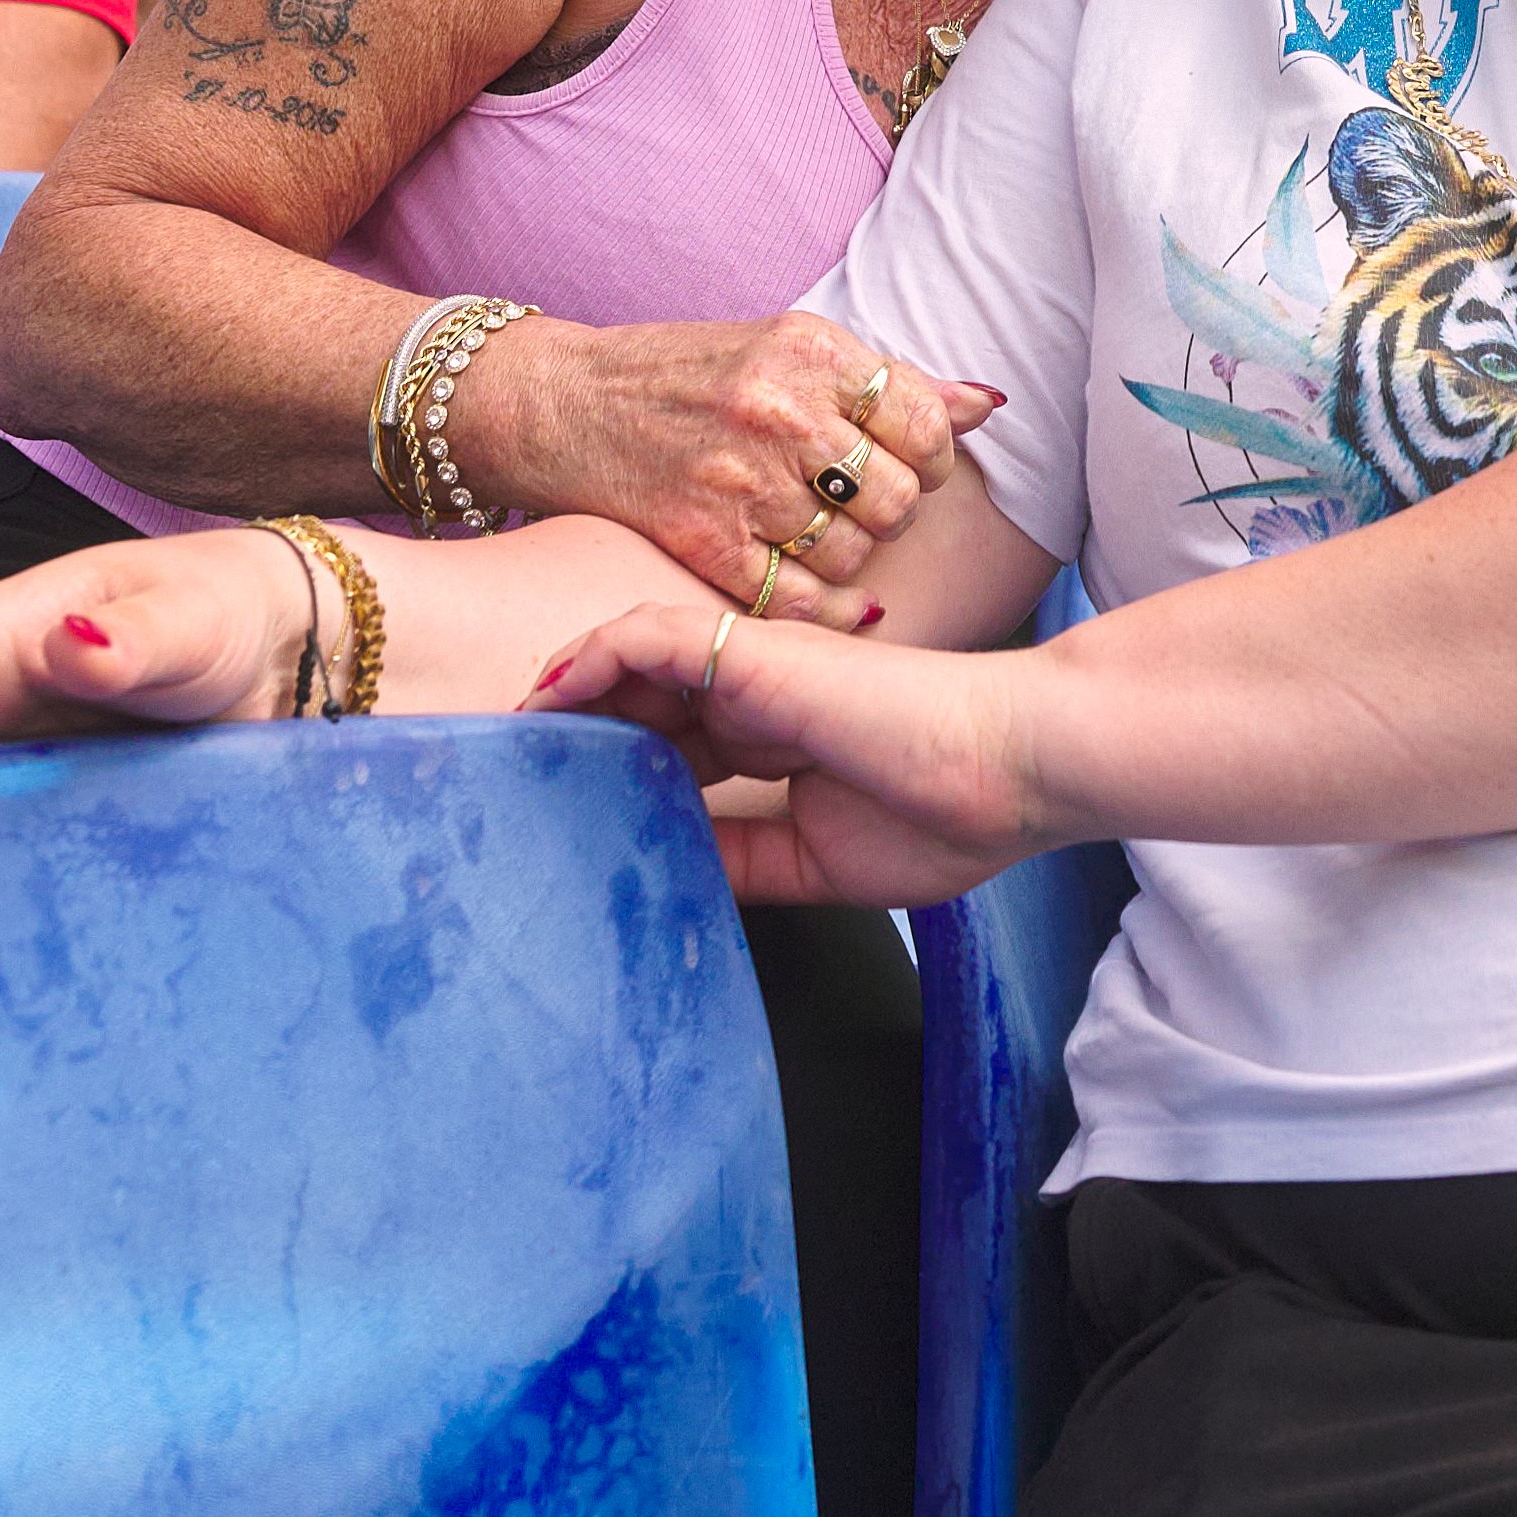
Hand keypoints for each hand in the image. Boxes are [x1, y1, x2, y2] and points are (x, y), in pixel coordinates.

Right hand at [451, 309, 986, 622]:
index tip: (904, 463)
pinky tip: (818, 597)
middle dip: (889, 511)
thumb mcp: (782, 348)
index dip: (930, 457)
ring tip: (815, 536)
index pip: (925, 419)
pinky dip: (822, 611)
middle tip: (858, 507)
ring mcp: (739, 476)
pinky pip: (798, 599)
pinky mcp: (701, 537)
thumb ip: (886, 381)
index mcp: (808, 348)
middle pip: (895, 496)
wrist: (557, 403)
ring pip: (851, 551)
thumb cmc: (679, 375)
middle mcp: (779, 408)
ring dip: (848, 557)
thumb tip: (988, 404)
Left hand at [532, 601, 1054, 904]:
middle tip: (501, 776)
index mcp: (777, 740)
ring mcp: (754, 667)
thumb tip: (667, 878)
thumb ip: (742, 858)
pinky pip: (648, 637)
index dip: (612, 769)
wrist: (1015, 768)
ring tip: (504, 736)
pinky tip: (546, 698)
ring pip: (631, 661)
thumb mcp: (817, 862)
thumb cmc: (948, 812)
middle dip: (573, 735)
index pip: (672, 748)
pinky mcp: (755, 651)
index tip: (555, 809)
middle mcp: (757, 693)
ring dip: (564, 695)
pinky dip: (590, 658)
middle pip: (639, 704)